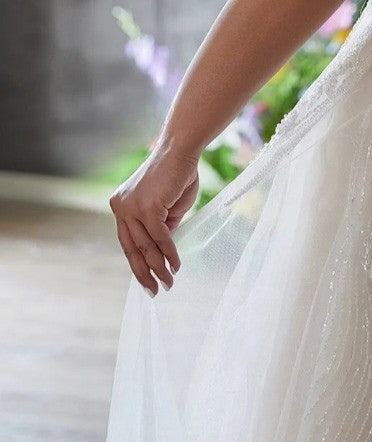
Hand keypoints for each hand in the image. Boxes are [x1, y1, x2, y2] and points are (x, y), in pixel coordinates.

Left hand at [109, 137, 198, 294]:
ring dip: (159, 267)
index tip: (148, 281)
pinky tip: (176, 265)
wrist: (181, 149)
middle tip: (156, 291)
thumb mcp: (166, 207)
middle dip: (144, 273)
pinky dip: (169, 253)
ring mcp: (131, 207)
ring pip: (145, 246)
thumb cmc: (177, 174)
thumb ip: (161, 226)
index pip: (127, 242)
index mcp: (121, 207)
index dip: (137, 264)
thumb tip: (163, 248)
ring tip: (169, 283)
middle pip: (132, 249)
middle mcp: (120, 208)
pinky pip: (159, 237)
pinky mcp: (146, 207)